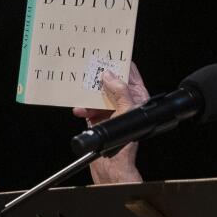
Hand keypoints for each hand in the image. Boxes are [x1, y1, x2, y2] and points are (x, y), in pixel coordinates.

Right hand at [72, 62, 147, 183]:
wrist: (112, 167)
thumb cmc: (128, 144)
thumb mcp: (127, 112)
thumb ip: (121, 92)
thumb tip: (110, 75)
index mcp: (137, 98)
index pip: (130, 74)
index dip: (122, 61)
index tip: (111, 49)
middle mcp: (124, 103)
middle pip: (111, 81)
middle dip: (100, 74)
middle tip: (90, 63)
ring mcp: (111, 110)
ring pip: (98, 93)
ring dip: (88, 93)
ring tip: (82, 88)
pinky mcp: (97, 119)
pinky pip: (88, 107)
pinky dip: (82, 107)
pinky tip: (79, 109)